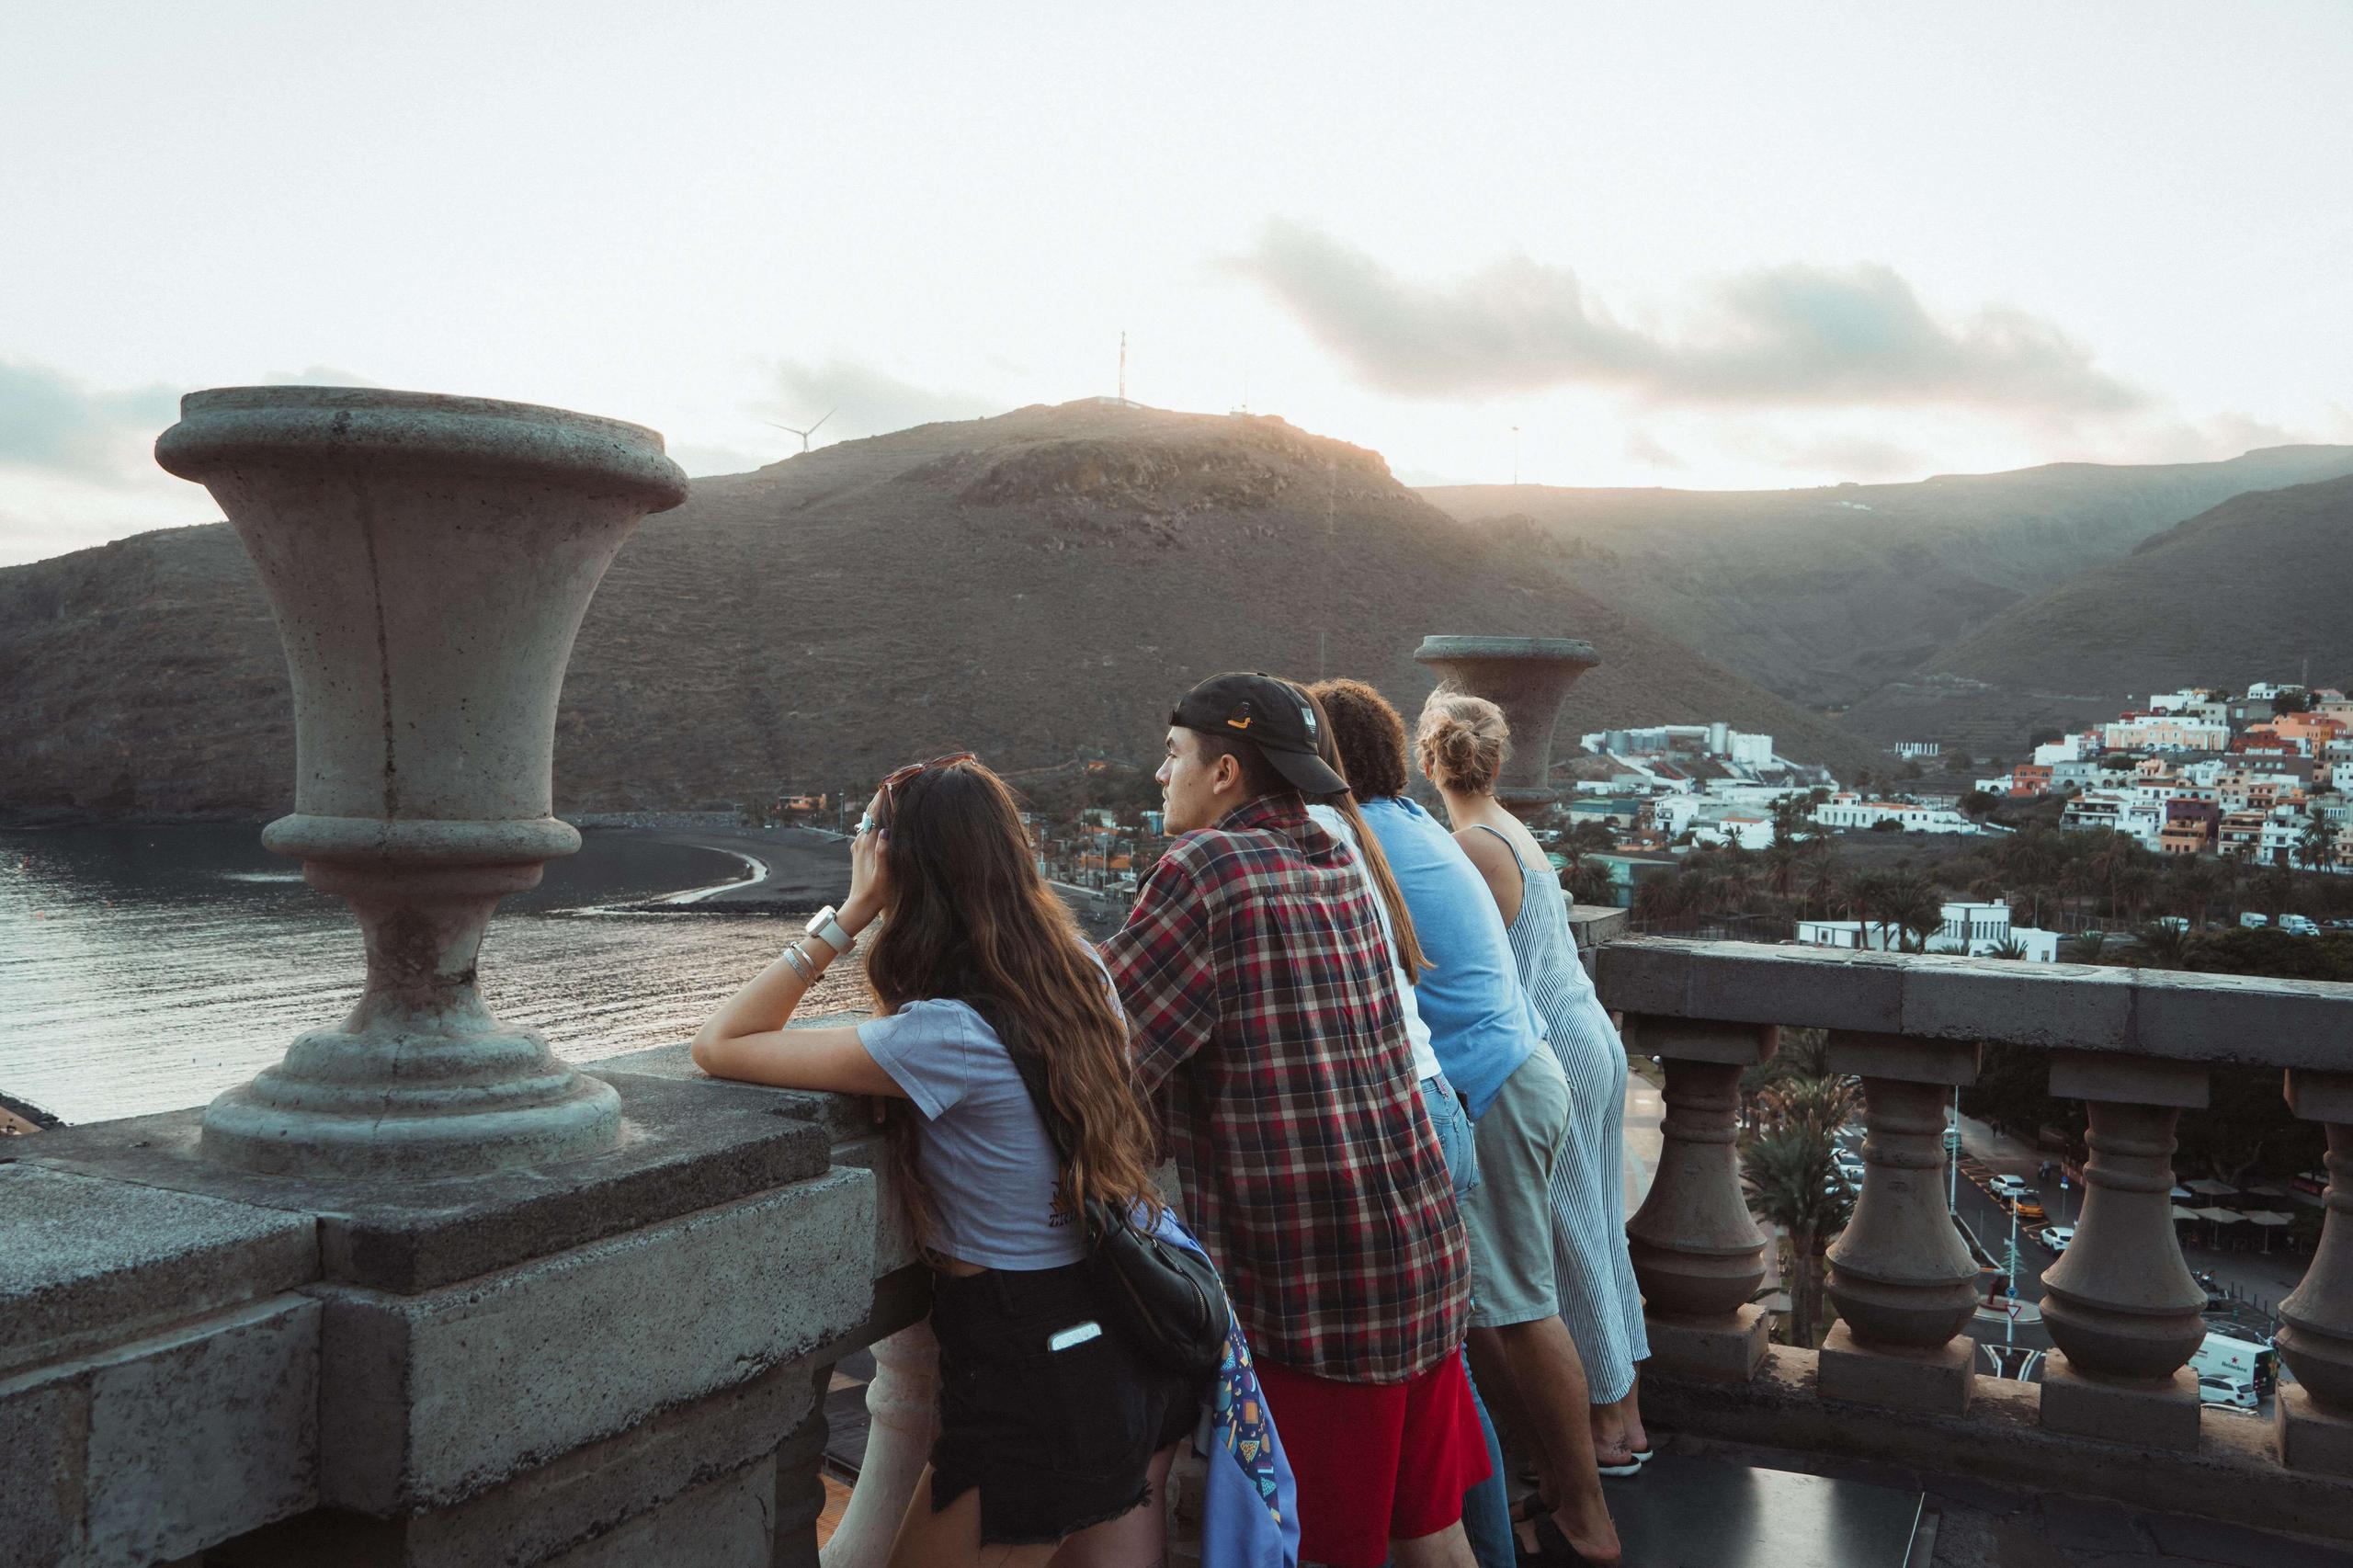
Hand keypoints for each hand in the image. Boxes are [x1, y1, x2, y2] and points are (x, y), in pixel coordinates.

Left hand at [842, 789, 888, 931]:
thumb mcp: (883, 875)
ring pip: (870, 819)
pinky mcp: (860, 850)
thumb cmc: (875, 893)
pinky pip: (869, 828)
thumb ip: (883, 853)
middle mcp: (861, 840)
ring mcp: (859, 845)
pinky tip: (885, 816)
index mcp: (867, 843)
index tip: (891, 782)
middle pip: (870, 812)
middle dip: (881, 797)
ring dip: (879, 806)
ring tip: (891, 793)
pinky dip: (877, 817)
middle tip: (895, 781)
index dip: (883, 797)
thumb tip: (885, 832)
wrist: (860, 906)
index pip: (875, 813)